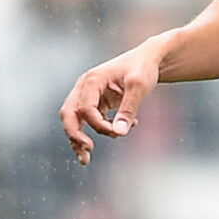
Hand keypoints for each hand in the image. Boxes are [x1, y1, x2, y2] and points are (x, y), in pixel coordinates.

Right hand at [59, 41, 163, 163]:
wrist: (148, 59)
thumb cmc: (143, 68)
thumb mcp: (139, 86)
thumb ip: (128, 109)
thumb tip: (119, 133)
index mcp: (92, 80)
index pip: (84, 109)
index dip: (98, 125)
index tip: (117, 133)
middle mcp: (84, 86)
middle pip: (69, 114)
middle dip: (75, 136)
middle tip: (88, 152)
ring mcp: (88, 94)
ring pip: (74, 119)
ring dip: (78, 139)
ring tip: (86, 159)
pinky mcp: (96, 101)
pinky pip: (89, 120)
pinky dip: (98, 130)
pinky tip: (118, 132)